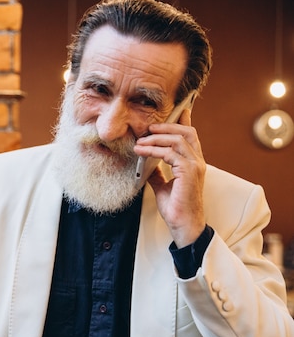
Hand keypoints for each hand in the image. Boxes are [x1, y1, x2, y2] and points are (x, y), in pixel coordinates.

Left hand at [134, 109, 205, 246]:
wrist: (183, 224)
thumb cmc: (176, 208)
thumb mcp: (163, 186)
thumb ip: (158, 173)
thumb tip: (147, 165)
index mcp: (193, 163)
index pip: (190, 136)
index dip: (182, 122)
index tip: (175, 111)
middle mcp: (197, 161)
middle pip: (186, 132)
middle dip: (166, 127)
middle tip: (148, 127)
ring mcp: (195, 166)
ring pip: (177, 140)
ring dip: (155, 139)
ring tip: (139, 142)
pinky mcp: (189, 172)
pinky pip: (170, 154)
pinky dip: (154, 150)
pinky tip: (142, 151)